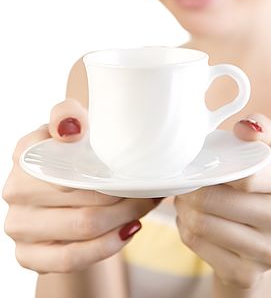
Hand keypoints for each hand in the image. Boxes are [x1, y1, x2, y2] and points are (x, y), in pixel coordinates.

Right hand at [2, 99, 158, 273]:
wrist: (66, 187)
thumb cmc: (75, 151)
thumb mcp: (76, 125)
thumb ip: (68, 114)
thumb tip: (72, 129)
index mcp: (26, 153)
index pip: (68, 163)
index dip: (107, 169)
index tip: (136, 168)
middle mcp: (15, 190)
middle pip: (84, 197)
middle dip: (125, 195)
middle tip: (152, 189)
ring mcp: (19, 226)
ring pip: (82, 228)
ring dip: (123, 218)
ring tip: (145, 207)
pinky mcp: (28, 256)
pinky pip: (70, 259)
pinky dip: (106, 247)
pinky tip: (128, 231)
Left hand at [174, 114, 270, 288]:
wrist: (260, 239)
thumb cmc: (253, 185)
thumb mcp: (260, 155)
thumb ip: (258, 130)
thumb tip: (246, 128)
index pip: (246, 176)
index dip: (215, 171)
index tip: (200, 166)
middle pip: (217, 202)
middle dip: (191, 191)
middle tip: (183, 185)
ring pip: (204, 225)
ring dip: (185, 210)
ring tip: (185, 201)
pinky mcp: (249, 275)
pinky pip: (200, 247)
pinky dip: (186, 231)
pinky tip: (191, 223)